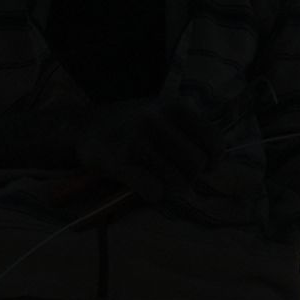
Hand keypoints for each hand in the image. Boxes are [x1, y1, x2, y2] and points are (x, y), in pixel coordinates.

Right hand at [73, 95, 249, 208]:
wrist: (84, 126)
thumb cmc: (132, 123)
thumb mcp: (162, 112)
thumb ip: (189, 130)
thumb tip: (215, 164)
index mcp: (173, 106)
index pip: (212, 140)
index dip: (213, 159)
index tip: (207, 166)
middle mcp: (155, 119)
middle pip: (196, 165)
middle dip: (190, 176)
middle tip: (176, 175)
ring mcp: (135, 140)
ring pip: (176, 182)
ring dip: (170, 188)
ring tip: (158, 180)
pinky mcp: (117, 161)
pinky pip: (153, 190)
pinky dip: (153, 194)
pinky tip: (144, 186)